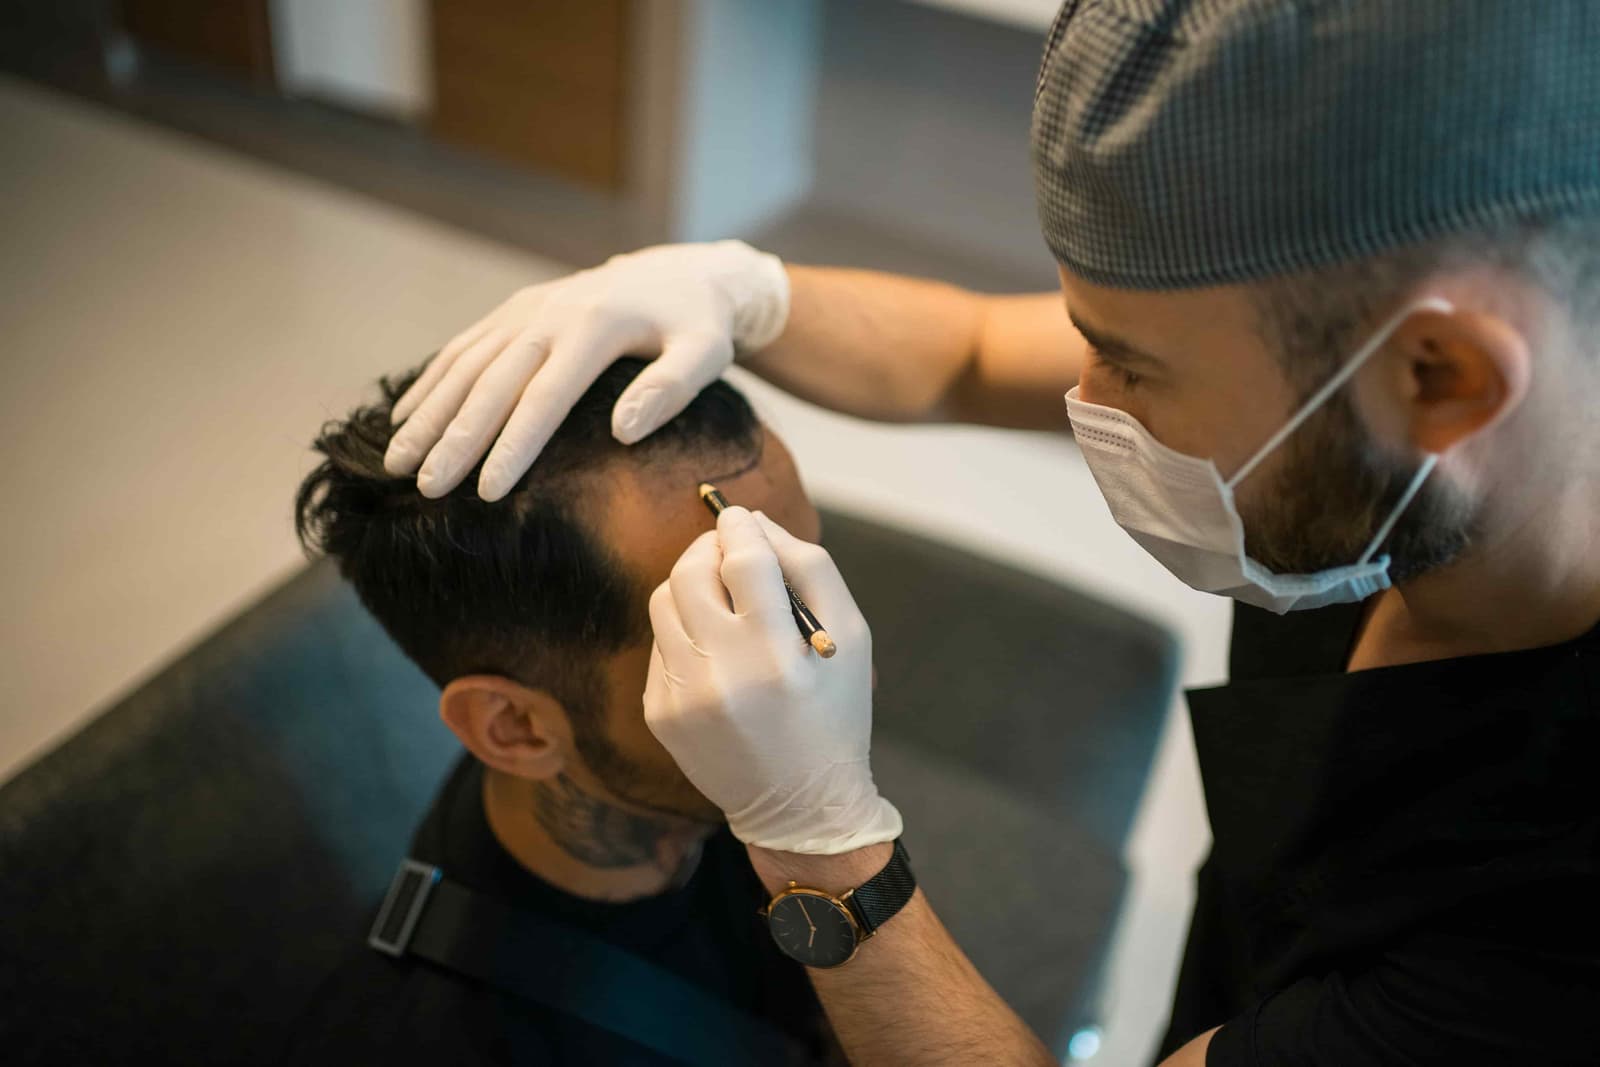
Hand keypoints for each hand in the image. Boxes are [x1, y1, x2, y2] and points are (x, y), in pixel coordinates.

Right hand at [384, 240, 788, 499]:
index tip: (486, 493)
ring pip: (466, 365)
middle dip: (454, 439)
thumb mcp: (706, 353)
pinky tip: (403, 417)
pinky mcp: (514, 311)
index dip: (513, 446)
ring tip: (396, 462)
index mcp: (595, 327)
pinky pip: (463, 348)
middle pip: (492, 384)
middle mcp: (550, 314)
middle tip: (424, 488)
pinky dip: (430, 382)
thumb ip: (671, 390)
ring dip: (427, 413)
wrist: (681, 273)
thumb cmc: (698, 326)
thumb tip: (623, 432)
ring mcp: (526, 310)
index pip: (545, 398)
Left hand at [644, 507, 902, 854]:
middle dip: (708, 548)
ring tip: (722, 595)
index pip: (741, 560)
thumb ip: (810, 568)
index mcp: (776, 656)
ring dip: (690, 583)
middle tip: (728, 548)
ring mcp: (682, 696)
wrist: (799, 805)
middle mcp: (721, 675)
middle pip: (690, 573)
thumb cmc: (835, 713)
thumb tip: (755, 522)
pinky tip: (716, 648)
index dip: (738, 526)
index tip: (739, 516)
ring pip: (664, 601)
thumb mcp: (851, 638)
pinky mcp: (660, 712)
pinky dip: (685, 629)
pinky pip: (660, 643)